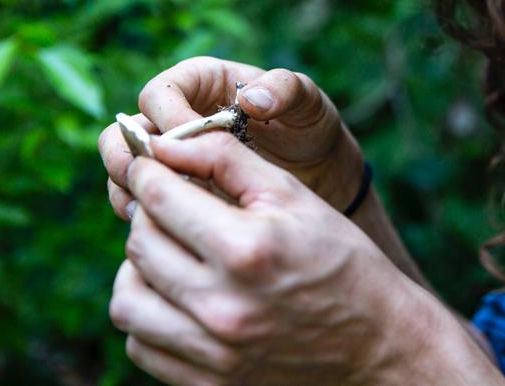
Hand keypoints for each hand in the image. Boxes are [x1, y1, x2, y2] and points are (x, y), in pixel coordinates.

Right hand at [98, 57, 363, 220]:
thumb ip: (285, 91)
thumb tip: (252, 99)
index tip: (186, 149)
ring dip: (129, 189)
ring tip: (150, 212)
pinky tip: (163, 231)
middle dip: (130, 156)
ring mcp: (169, 156)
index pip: (160, 94)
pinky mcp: (173, 190)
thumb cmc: (311, 130)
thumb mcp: (308, 105)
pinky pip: (140, 199)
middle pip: (124, 130)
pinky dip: (143, 214)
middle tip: (149, 183)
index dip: (167, 121)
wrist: (319, 175)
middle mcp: (175, 116)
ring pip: (124, 167)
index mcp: (201, 82)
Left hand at [108, 132, 448, 385]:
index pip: (159, 198)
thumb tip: (166, 142)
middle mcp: (222, 306)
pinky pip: (141, 344)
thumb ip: (225, 159)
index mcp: (245, 249)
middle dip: (146, 214)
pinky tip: (177, 294)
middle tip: (167, 204)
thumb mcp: (294, 195)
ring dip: (139, 268)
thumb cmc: (339, 259)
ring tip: (169, 252)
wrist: (377, 342)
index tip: (148, 162)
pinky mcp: (207, 383)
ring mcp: (212, 352)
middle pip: (139, 245)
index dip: (145, 170)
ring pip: (126, 301)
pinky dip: (148, 315)